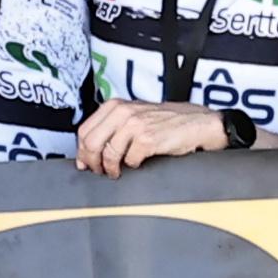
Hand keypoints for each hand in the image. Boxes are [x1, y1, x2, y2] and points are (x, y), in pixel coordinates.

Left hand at [76, 97, 232, 175]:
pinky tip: (138, 163)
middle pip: (91, 143)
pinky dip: (132, 166)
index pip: (84, 131)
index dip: (82, 151)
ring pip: (108, 154)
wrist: (195, 122)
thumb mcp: (133, 115)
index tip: (85, 163)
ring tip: (117, 171)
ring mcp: (135, 125)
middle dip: (92, 162)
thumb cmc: (164, 121)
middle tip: (99, 171)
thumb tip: (89, 152)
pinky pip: (129, 160)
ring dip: (110, 168)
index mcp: (115, 106)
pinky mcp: (147, 139)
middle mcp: (123, 112)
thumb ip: (111, 127)